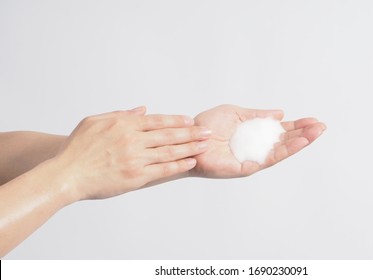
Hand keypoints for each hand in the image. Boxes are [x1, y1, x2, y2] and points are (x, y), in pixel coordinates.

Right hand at [54, 107, 209, 199]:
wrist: (67, 174)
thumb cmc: (77, 148)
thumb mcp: (94, 121)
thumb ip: (120, 114)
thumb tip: (142, 110)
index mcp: (124, 124)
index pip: (157, 121)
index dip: (177, 121)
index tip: (191, 121)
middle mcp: (133, 140)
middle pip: (169, 135)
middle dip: (191, 133)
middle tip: (207, 132)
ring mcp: (136, 159)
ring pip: (169, 151)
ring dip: (190, 148)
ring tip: (204, 146)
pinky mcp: (136, 176)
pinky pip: (163, 170)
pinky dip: (179, 165)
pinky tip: (191, 162)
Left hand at [189, 104, 325, 177]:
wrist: (189, 138)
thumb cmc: (208, 126)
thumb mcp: (236, 113)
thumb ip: (257, 115)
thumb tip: (279, 113)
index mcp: (254, 134)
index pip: (280, 131)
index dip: (297, 126)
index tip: (313, 120)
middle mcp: (256, 147)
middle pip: (285, 141)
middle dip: (304, 134)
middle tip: (321, 126)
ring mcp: (252, 158)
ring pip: (281, 151)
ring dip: (299, 142)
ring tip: (315, 134)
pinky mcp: (245, 167)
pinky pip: (268, 159)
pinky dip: (284, 151)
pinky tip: (297, 143)